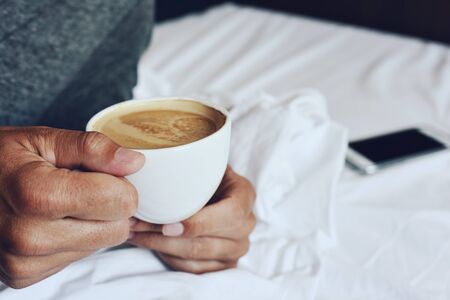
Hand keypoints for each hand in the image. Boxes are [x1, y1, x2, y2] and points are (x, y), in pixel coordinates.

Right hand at [0, 127, 143, 287]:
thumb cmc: (2, 160)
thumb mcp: (45, 140)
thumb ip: (93, 148)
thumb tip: (135, 162)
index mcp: (37, 196)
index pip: (121, 202)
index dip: (121, 184)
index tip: (103, 174)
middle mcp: (30, 238)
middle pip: (117, 229)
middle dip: (110, 206)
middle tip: (83, 187)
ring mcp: (25, 262)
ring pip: (101, 245)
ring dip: (93, 223)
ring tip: (62, 203)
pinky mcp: (25, 276)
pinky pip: (78, 257)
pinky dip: (74, 238)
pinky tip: (51, 221)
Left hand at [129, 167, 255, 273]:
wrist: (216, 191)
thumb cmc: (205, 173)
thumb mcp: (205, 161)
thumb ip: (192, 157)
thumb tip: (147, 155)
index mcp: (245, 196)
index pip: (230, 215)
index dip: (198, 223)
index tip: (167, 225)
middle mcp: (246, 225)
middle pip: (204, 242)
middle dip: (163, 237)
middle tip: (134, 226)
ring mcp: (236, 248)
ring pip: (194, 257)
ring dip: (158, 247)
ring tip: (133, 233)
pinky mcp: (224, 265)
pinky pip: (192, 269)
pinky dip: (167, 257)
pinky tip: (147, 243)